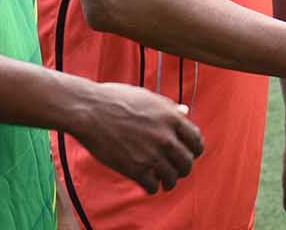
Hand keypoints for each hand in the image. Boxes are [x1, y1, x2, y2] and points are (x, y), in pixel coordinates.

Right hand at [74, 83, 203, 194]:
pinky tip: (147, 183)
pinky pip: (152, 186)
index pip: (196, 141)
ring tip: (162, 181)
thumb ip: (168, 107)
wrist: (89, 110)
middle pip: (186, 163)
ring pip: (172, 178)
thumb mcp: (147, 97)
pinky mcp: (134, 169)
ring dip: (168, 181)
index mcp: (171, 117)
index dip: (194, 150)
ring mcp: (151, 154)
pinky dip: (151, 187)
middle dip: (182, 168)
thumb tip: (186, 111)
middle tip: (175, 170)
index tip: (189, 154)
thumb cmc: (116, 99)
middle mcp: (165, 137)